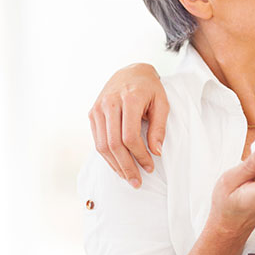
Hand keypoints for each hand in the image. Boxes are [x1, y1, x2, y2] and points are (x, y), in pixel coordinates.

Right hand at [88, 63, 168, 187]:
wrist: (131, 72)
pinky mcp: (92, 114)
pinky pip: (97, 141)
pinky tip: (118, 166)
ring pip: (102, 145)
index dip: (139, 155)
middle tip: (137, 182)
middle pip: (114, 144)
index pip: (130, 136)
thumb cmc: (150, 89)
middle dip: (126, 166)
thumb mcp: (162, 104)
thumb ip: (159, 128)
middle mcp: (109, 103)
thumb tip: (156, 152)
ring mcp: (97, 109)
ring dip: (115, 165)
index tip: (150, 167)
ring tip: (128, 178)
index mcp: (129, 99)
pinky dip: (107, 156)